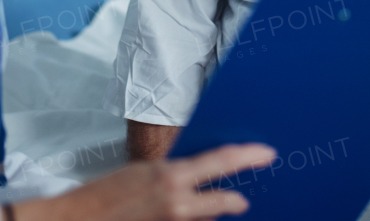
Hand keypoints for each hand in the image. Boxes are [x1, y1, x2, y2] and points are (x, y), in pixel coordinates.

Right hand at [14, 143, 276, 220]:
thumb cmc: (102, 196)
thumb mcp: (141, 175)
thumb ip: (172, 177)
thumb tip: (193, 180)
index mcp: (170, 175)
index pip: (222, 161)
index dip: (249, 156)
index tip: (267, 155)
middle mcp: (177, 203)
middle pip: (225, 202)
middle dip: (236, 202)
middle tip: (244, 201)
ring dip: (209, 217)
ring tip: (205, 207)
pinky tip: (185, 217)